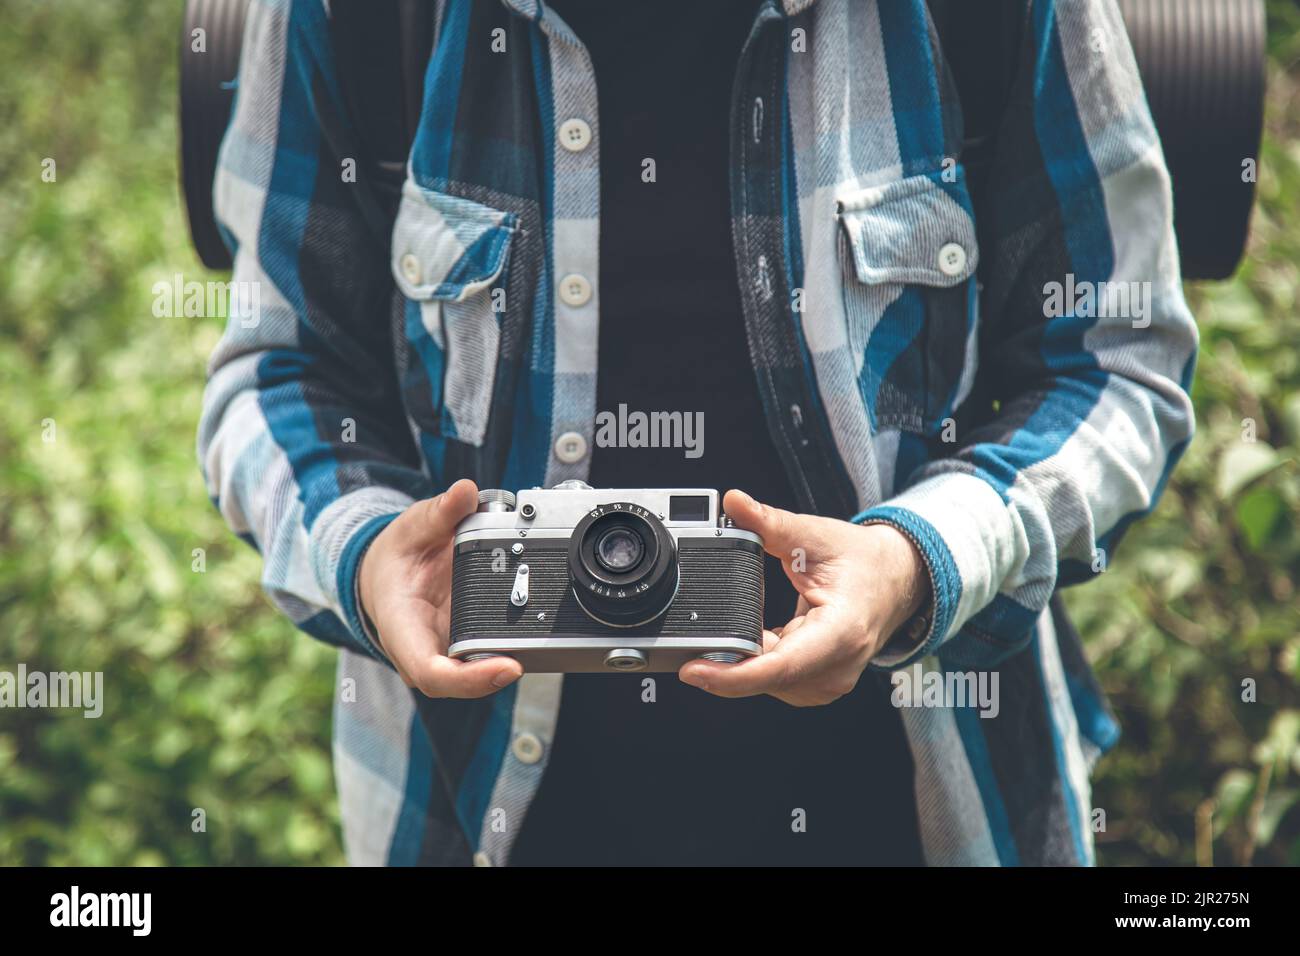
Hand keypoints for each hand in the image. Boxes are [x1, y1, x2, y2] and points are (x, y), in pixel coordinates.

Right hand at [357, 478, 522, 696]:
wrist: (386, 573)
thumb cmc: (395, 558)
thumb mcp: (412, 528)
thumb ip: (440, 513)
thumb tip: (465, 492)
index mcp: (402, 629)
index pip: (431, 672)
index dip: (471, 678)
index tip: (508, 667)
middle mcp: (424, 650)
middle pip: (461, 682)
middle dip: (497, 673)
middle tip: (536, 649)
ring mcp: (444, 652)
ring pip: (478, 673)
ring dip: (509, 660)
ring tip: (543, 637)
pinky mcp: (463, 646)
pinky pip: (487, 655)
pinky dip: (511, 646)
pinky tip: (535, 630)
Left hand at [678, 490, 929, 706]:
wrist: (896, 579)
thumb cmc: (863, 561)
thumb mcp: (814, 535)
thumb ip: (770, 522)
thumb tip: (734, 503)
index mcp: (840, 632)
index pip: (778, 667)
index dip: (730, 675)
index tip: (692, 671)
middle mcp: (837, 667)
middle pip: (766, 678)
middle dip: (725, 660)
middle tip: (692, 639)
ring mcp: (830, 681)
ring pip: (767, 682)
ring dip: (743, 659)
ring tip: (737, 627)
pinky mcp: (819, 683)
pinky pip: (776, 680)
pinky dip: (759, 660)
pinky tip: (755, 637)